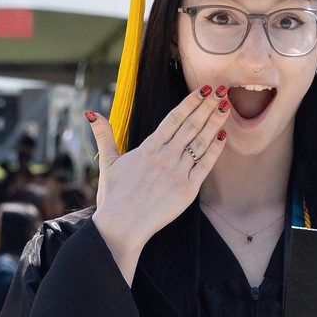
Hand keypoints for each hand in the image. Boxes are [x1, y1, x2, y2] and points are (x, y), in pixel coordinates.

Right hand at [86, 91, 227, 282]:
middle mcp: (164, 157)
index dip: (189, 103)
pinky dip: (215, 150)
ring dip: (214, 123)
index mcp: (148, 148)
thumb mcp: (107, 162)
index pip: (173, 119)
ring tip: (225, 107)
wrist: (121, 226)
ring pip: (200, 142)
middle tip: (221, 90)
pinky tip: (223, 136)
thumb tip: (91, 114)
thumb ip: (104, 136)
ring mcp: (177, 172)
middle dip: (206, 107)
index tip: (202, 90)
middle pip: (190, 126)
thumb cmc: (114, 197)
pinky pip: (205, 165)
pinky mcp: (187, 190)